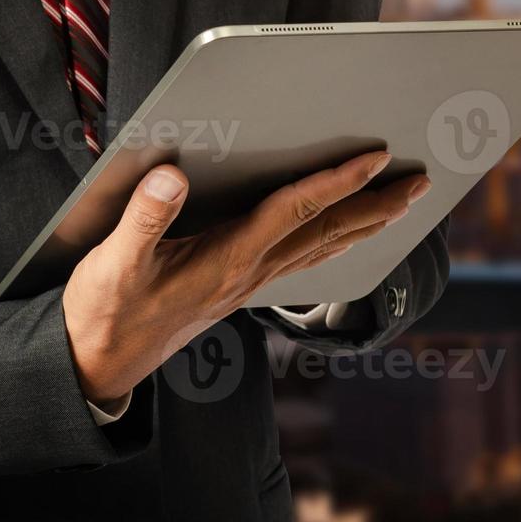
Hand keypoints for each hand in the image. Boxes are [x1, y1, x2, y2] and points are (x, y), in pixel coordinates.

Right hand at [61, 151, 431, 405]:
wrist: (100, 363)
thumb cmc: (106, 311)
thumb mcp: (114, 261)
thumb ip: (144, 217)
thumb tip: (172, 176)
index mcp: (228, 259)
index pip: (296, 210)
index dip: (337, 181)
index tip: (374, 158)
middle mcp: (249, 272)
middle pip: (328, 231)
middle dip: (377, 205)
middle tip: (420, 182)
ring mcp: (249, 284)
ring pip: (323, 248)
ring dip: (366, 224)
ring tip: (401, 204)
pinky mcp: (241, 290)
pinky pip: (303, 261)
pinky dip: (335, 242)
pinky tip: (345, 236)